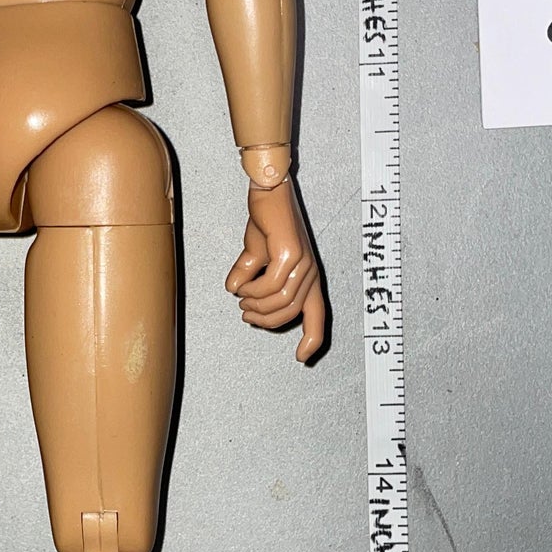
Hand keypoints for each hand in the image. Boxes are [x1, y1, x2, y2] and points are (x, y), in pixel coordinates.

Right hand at [225, 179, 327, 361]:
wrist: (267, 193)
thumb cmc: (265, 220)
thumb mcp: (256, 253)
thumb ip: (250, 273)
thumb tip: (234, 290)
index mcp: (308, 277)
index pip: (317, 315)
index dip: (312, 339)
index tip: (301, 358)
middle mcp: (310, 274)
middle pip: (290, 314)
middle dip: (265, 321)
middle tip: (245, 314)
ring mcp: (303, 264)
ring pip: (279, 302)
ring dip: (256, 305)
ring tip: (242, 299)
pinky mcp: (290, 255)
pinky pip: (270, 285)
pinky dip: (252, 289)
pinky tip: (241, 284)